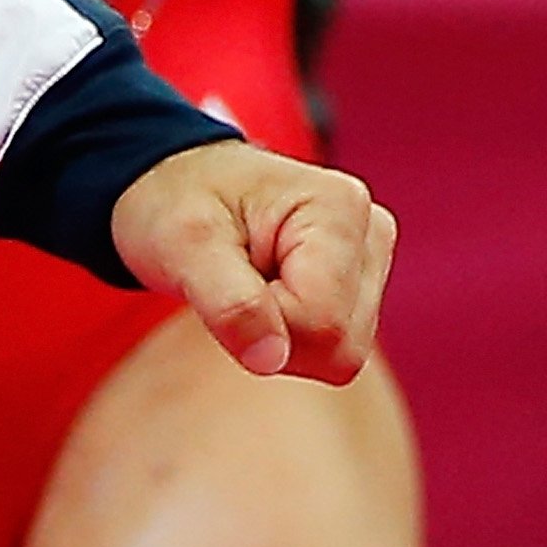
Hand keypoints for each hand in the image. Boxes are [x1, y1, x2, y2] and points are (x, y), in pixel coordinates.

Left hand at [110, 140, 391, 381]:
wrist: (175, 186)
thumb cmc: (176, 203)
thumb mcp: (182, 242)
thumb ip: (227, 302)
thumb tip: (270, 360)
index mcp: (338, 208)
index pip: (322, 320)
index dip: (263, 323)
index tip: (223, 279)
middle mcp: (370, 232)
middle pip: (340, 345)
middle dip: (274, 334)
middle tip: (231, 283)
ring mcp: (371, 261)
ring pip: (341, 355)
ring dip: (280, 336)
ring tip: (246, 283)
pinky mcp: (361, 288)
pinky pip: (334, 352)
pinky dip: (290, 337)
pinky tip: (267, 294)